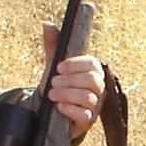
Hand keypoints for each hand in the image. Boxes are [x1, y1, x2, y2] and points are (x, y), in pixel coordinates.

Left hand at [42, 23, 104, 139]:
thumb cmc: (59, 85)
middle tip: (53, 81)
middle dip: (70, 80)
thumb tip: (47, 24)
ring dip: (67, 94)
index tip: (59, 67)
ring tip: (52, 93)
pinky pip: (85, 115)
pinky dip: (70, 109)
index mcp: (93, 71)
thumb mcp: (54, 66)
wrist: (54, 110)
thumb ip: (53, 46)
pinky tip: (59, 106)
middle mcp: (98, 88)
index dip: (76, 64)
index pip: (92, 63)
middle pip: (92, 80)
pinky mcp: (89, 120)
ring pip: (88, 97)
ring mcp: (95, 105)